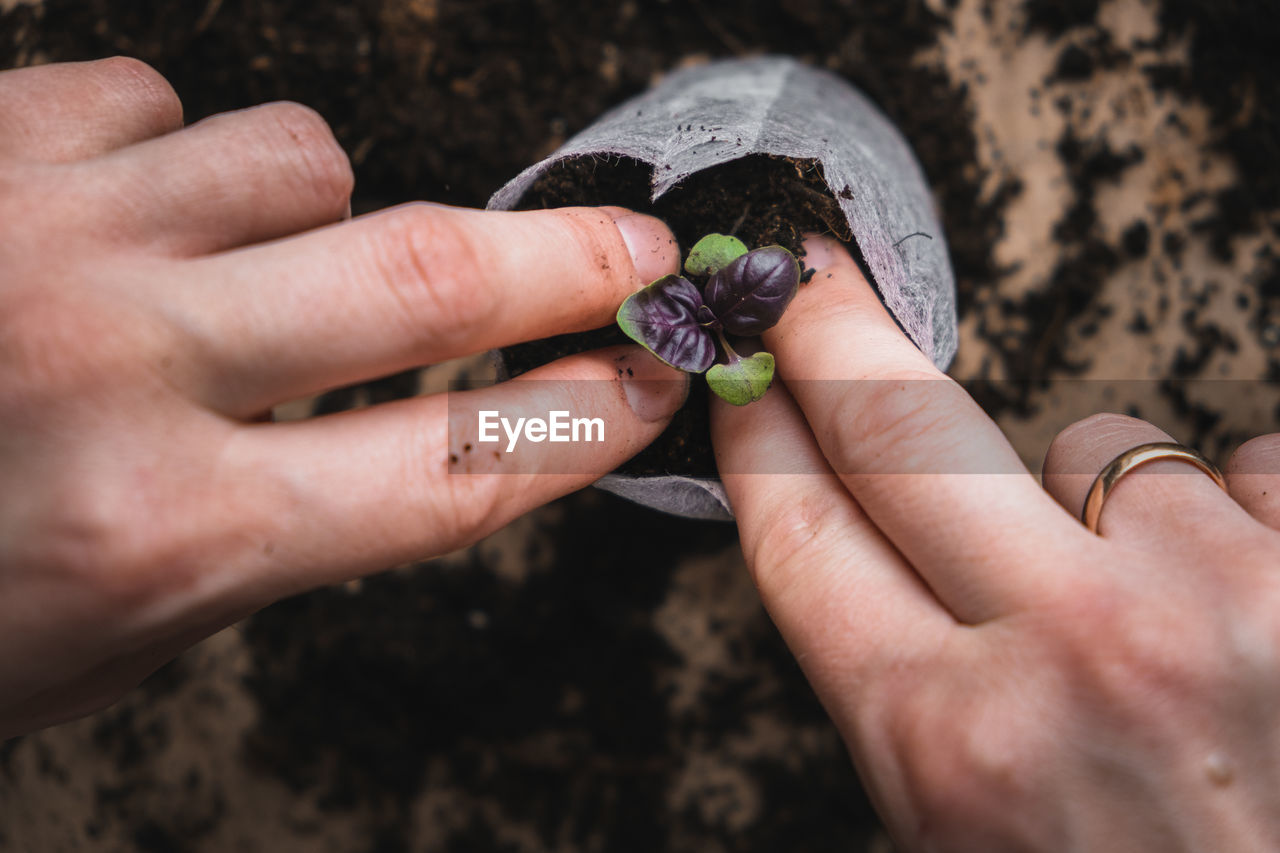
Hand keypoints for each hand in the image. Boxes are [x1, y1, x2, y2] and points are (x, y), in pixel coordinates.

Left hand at [0, 58, 686, 738]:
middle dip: (566, 257)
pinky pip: (166, 102)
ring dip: (314, 213)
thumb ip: (268, 522)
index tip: (651, 376)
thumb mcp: (111, 630)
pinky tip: (107, 213)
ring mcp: (41, 229)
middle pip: (424, 279)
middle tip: (639, 244)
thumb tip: (406, 417)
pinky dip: (174, 158)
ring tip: (238, 262)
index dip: (581, 419)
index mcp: (163, 532)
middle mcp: (113, 367)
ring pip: (301, 158)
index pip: (452, 469)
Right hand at [712, 235, 1279, 850]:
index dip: (762, 435)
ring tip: (1147, 616)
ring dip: (1094, 500)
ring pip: (1094, 447)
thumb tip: (857, 524)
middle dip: (831, 335)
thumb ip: (903, 680)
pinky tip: (1241, 612)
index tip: (748, 378)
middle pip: (900, 428)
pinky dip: (1224, 519)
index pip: (805, 533)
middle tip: (809, 282)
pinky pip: (1238, 466)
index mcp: (947, 741)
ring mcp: (1213, 600)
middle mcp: (1073, 656)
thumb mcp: (956, 820)